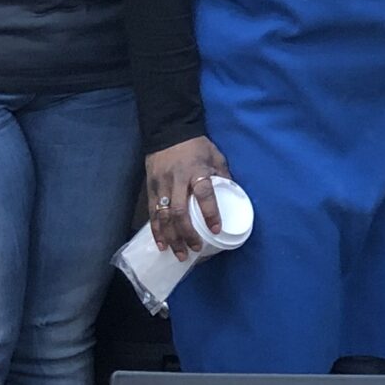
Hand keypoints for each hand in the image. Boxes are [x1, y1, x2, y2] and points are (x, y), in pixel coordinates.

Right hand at [147, 136, 230, 259]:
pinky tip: (161, 243)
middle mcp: (177, 180)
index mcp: (196, 170)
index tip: (215, 229)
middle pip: (180, 211)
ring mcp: (161, 185)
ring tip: (179, 253)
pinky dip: (156, 230)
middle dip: (187, 234)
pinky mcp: (151, 188)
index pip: (204, 193)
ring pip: (164, 216)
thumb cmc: (196, 145)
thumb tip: (234, 196)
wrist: (168, 130)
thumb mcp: (216, 156)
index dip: (210, 213)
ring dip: (171, 237)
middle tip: (194, 249)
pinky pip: (153, 213)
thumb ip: (223, 176)